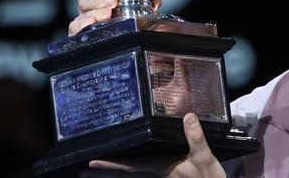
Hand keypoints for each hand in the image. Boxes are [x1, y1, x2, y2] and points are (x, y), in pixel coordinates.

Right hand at [68, 0, 161, 35]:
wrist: (128, 47)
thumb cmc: (130, 24)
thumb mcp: (142, 10)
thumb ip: (149, 2)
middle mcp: (91, 9)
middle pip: (84, 0)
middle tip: (112, 2)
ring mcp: (86, 23)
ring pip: (81, 13)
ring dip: (93, 12)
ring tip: (106, 14)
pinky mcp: (82, 36)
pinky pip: (75, 29)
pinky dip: (81, 25)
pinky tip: (91, 23)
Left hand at [79, 113, 225, 177]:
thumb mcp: (204, 158)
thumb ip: (195, 138)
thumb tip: (188, 116)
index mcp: (162, 167)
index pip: (131, 167)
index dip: (111, 165)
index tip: (91, 163)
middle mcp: (158, 173)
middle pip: (126, 174)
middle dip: (105, 173)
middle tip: (84, 171)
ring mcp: (163, 176)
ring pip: (133, 176)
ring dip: (115, 174)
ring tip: (97, 171)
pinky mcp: (170, 175)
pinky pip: (145, 174)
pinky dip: (133, 172)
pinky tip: (130, 169)